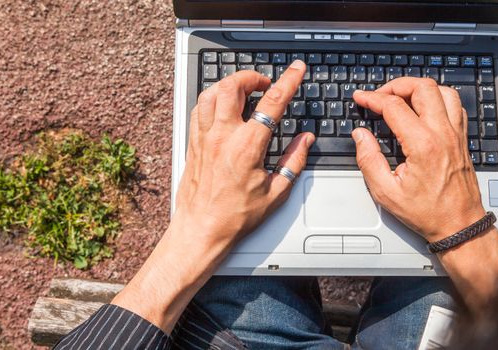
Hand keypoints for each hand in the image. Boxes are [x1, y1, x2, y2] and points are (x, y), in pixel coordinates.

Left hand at [174, 60, 313, 251]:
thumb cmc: (234, 216)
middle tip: (264, 82)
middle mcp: (222, 137)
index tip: (296, 70)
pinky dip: (212, 99)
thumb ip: (294, 161)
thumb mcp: (275, 192)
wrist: (201, 229)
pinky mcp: (193, 143)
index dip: (288, 81)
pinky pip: (199, 109)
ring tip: (243, 89)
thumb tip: (305, 141)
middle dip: (251, 76)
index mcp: (247, 147)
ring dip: (229, 84)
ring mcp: (204, 138)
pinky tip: (221, 106)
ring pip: (211, 93)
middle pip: (233, 87)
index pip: (271, 103)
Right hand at [352, 77, 484, 242]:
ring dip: (418, 89)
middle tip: (379, 95)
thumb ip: (369, 160)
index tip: (360, 98)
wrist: (458, 225)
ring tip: (400, 98)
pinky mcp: (462, 139)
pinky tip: (422, 108)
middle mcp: (443, 134)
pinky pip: (455, 105)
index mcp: (423, 145)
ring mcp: (456, 134)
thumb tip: (361, 135)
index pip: (394, 106)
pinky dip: (437, 98)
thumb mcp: (386, 192)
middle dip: (395, 85)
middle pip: (423, 88)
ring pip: (443, 91)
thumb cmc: (426, 212)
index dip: (372, 98)